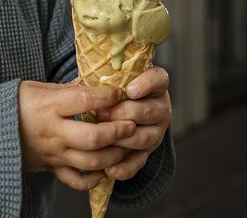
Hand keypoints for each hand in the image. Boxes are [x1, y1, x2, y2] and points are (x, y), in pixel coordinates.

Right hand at [18, 80, 136, 189]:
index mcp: (50, 106)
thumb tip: (96, 80)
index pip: (85, 100)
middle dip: (118, 131)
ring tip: (125, 145)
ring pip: (91, 161)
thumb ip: (69, 88)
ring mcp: (54, 154)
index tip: (120, 92)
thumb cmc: (18, 103)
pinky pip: (77, 181)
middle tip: (131, 123)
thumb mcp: (40, 87)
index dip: (107, 96)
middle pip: (93, 137)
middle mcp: (53, 132)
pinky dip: (95, 179)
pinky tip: (106, 169)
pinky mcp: (52, 168)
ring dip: (114, 155)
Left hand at [96, 66, 171, 180]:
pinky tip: (110, 169)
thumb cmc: (111, 92)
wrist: (116, 114)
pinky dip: (124, 168)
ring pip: (145, 138)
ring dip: (123, 139)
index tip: (129, 89)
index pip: (158, 79)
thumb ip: (105, 81)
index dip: (146, 84)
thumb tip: (86, 82)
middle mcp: (160, 109)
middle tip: (102, 113)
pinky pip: (138, 163)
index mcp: (155, 86)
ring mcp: (155, 132)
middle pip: (150, 111)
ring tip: (103, 137)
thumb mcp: (111, 82)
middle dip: (125, 113)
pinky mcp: (146, 153)